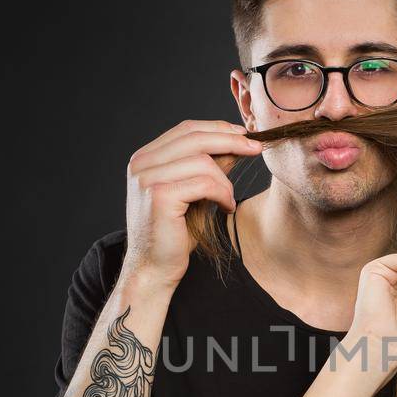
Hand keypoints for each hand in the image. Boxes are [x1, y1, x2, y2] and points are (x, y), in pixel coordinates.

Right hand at [123, 119, 260, 284]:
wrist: (154, 268)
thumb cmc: (174, 233)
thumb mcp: (195, 192)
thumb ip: (209, 166)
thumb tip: (236, 142)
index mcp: (145, 159)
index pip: (186, 129)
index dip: (217, 128)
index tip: (244, 135)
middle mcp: (141, 164)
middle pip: (194, 137)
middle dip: (231, 140)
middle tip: (255, 148)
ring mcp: (147, 179)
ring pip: (203, 161)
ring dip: (225, 181)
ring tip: (228, 200)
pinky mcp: (160, 196)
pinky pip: (205, 183)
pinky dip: (223, 194)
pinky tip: (226, 208)